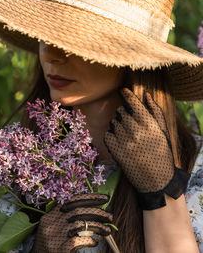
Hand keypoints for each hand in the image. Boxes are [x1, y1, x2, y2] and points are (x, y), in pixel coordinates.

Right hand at [32, 194, 112, 252]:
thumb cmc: (50, 245)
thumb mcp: (53, 229)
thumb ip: (66, 219)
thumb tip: (91, 211)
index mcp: (49, 217)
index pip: (71, 201)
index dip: (89, 197)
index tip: (104, 198)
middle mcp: (51, 224)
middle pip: (78, 211)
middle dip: (97, 212)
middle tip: (110, 216)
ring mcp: (54, 236)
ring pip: (81, 224)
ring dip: (98, 226)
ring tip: (108, 230)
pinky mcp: (60, 248)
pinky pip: (79, 240)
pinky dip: (90, 240)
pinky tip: (95, 242)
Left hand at [104, 88, 189, 209]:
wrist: (156, 180)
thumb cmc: (161, 153)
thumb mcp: (163, 132)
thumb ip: (155, 112)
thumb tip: (146, 94)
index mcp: (151, 126)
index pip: (134, 103)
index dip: (127, 95)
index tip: (122, 90)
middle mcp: (137, 132)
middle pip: (121, 112)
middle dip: (123, 114)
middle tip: (129, 123)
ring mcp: (125, 142)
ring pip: (113, 123)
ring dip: (117, 125)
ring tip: (127, 135)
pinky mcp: (116, 152)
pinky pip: (107, 134)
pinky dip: (111, 136)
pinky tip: (119, 141)